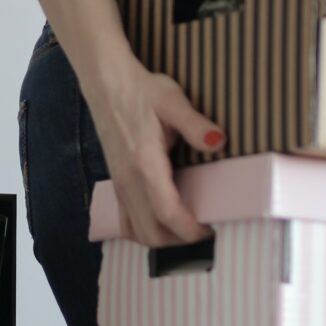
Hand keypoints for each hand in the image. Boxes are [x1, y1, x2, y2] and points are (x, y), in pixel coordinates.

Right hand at [82, 54, 222, 247]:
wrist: (107, 85)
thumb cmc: (141, 91)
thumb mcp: (172, 100)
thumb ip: (195, 124)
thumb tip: (219, 142)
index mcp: (144, 164)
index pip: (167, 213)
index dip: (190, 230)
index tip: (212, 229)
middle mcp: (129, 181)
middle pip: (152, 233)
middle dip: (180, 241)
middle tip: (205, 228)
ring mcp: (120, 185)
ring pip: (138, 232)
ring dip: (164, 239)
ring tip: (187, 227)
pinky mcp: (117, 184)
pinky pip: (127, 223)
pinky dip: (146, 232)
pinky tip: (163, 223)